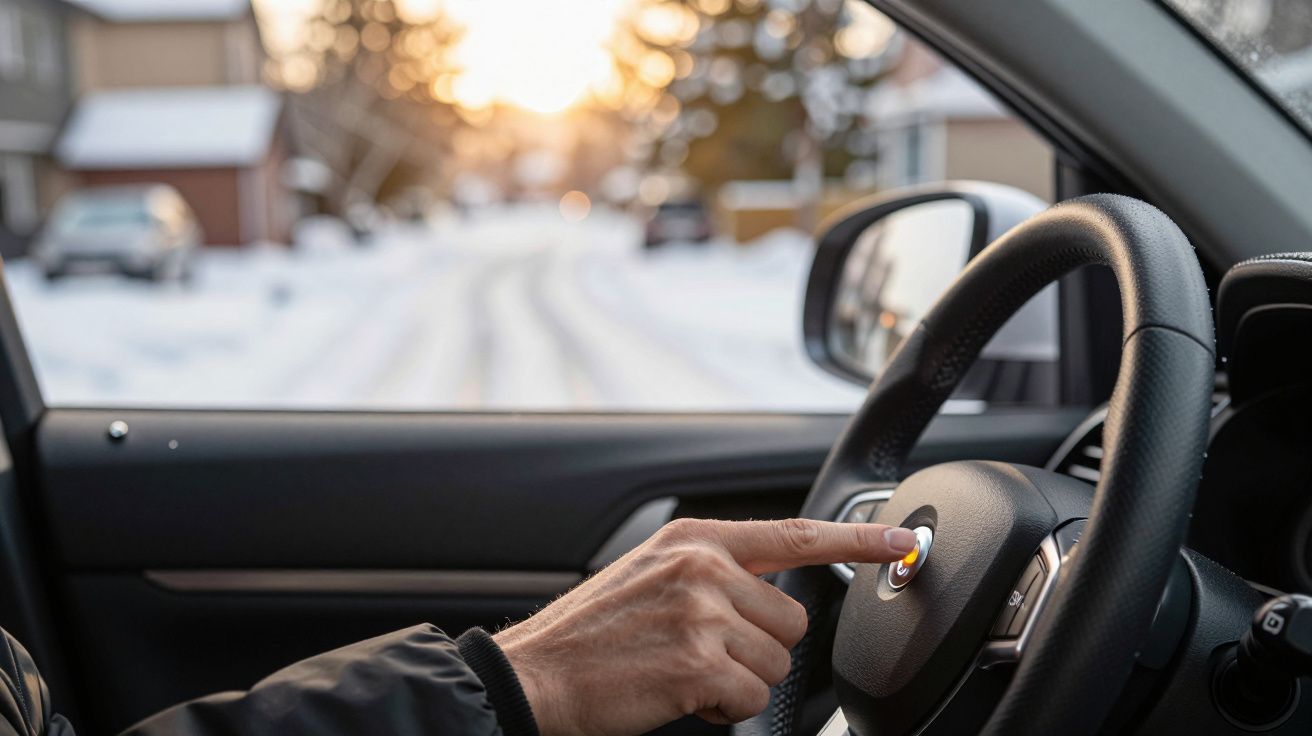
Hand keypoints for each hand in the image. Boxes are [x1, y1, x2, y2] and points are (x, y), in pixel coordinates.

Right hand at [493, 517, 917, 735]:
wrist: (537, 674)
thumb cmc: (594, 634)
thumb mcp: (653, 574)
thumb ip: (714, 572)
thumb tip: (774, 594)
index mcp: (696, 540)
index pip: (796, 534)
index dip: (859, 537)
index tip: (904, 541)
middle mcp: (703, 567)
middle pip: (792, 621)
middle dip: (757, 650)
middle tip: (699, 654)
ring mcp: (702, 613)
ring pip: (775, 666)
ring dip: (736, 683)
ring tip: (680, 672)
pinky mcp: (698, 662)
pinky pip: (749, 701)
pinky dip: (720, 710)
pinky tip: (677, 695)